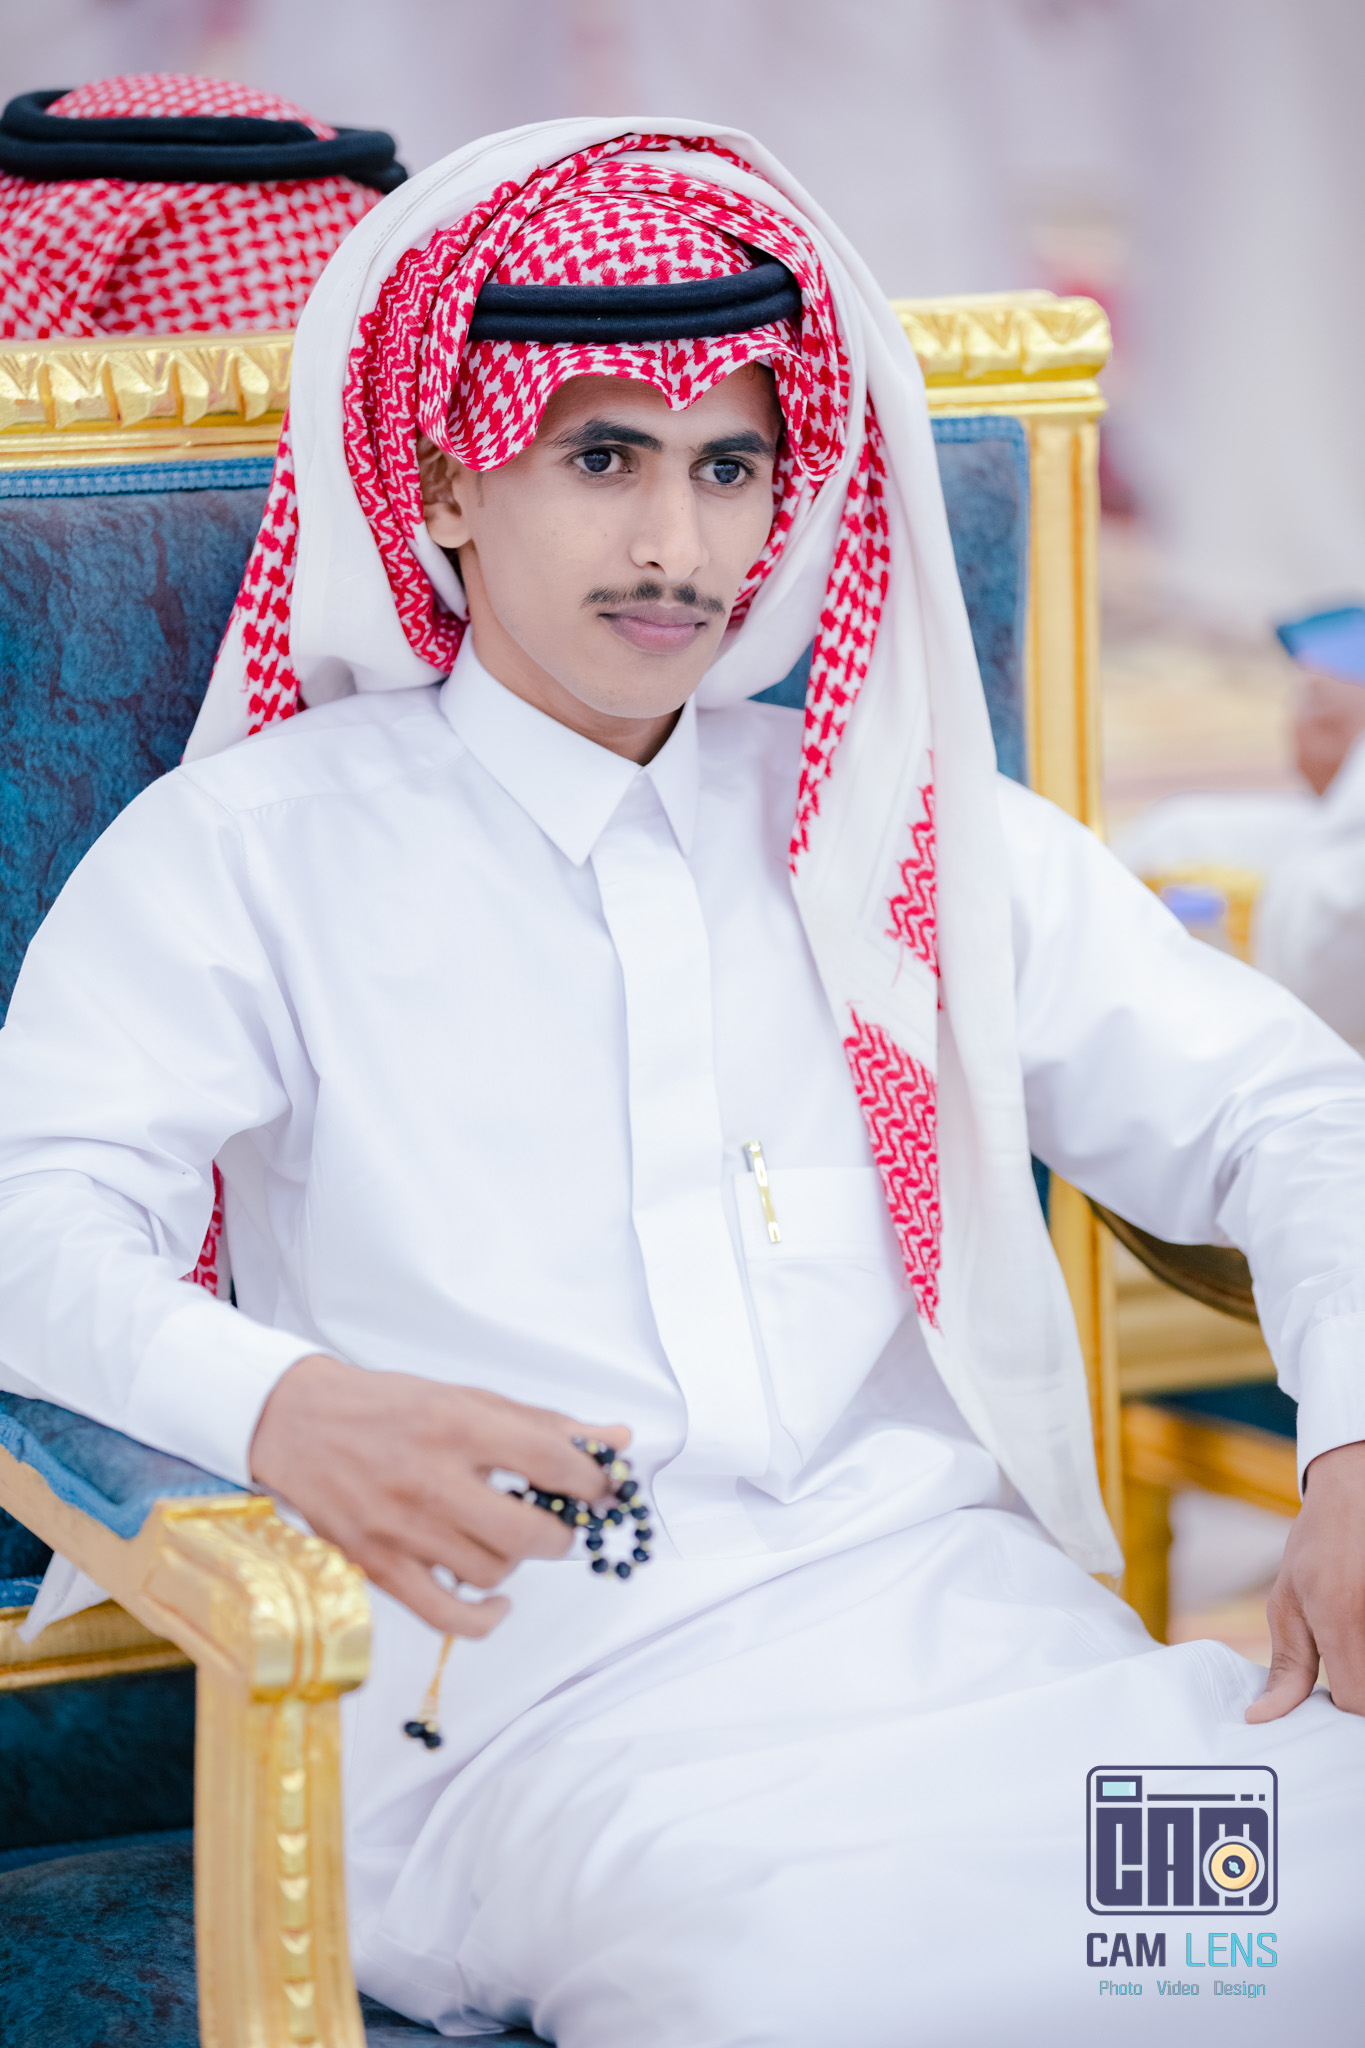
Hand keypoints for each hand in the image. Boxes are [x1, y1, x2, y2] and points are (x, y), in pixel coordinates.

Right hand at [249, 1354, 629, 1637]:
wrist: (298, 1424)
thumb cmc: (389, 1408)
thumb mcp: (468, 1398)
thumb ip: (544, 1423)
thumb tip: (617, 1439)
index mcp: (458, 1425)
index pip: (552, 1461)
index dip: (592, 1480)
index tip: (598, 1487)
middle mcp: (432, 1478)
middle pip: (530, 1532)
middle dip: (561, 1532)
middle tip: (558, 1521)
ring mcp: (403, 1529)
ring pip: (494, 1570)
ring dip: (515, 1558)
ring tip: (502, 1536)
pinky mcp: (379, 1566)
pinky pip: (449, 1616)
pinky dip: (486, 1617)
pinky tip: (498, 1601)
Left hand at [1246, 1439, 1364, 1720]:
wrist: (1357, 1490)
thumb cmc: (1319, 1544)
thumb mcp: (1289, 1600)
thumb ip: (1287, 1666)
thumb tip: (1262, 1718)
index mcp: (1340, 1614)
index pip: (1356, 1702)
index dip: (1345, 1714)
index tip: (1333, 1700)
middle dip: (1359, 1691)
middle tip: (1342, 1659)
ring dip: (1363, 1664)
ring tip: (1350, 1628)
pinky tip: (1360, 1617)